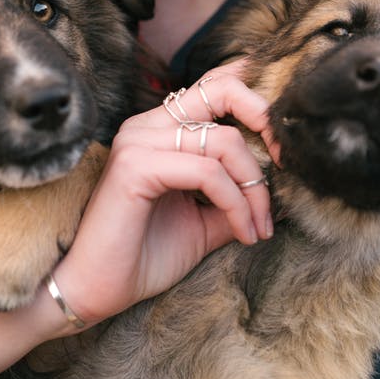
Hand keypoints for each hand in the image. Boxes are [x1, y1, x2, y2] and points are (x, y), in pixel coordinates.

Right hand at [52, 61, 278, 324]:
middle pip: (221, 90)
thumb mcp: (202, 223)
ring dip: (253, 188)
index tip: (281, 137)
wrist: (93, 291)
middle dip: (263, 118)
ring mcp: (139, 142)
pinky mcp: (136, 166)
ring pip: (222, 141)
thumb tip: (277, 194)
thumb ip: (233, 199)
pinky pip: (207, 172)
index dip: (252, 97)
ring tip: (258, 227)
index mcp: (159, 131)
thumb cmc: (142, 257)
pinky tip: (243, 232)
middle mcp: (147, 126)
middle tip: (285, 161)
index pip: (211, 87)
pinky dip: (235, 203)